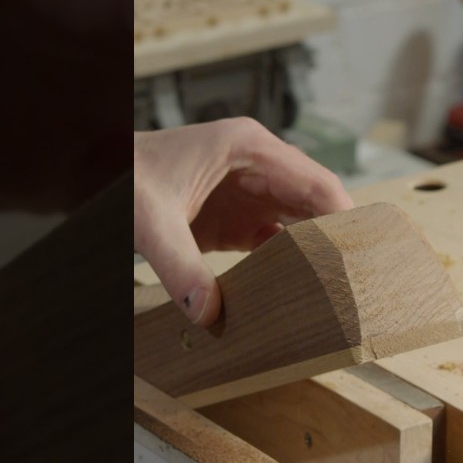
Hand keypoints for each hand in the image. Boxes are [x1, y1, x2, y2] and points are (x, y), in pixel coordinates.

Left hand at [134, 119, 354, 325]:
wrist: (96, 174)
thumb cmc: (124, 178)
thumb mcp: (149, 221)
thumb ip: (178, 267)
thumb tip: (207, 313)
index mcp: (250, 149)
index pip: (317, 182)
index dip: (346, 216)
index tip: (366, 253)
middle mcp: (259, 167)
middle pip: (317, 204)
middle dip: (339, 239)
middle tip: (362, 281)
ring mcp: (250, 193)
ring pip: (301, 224)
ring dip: (317, 255)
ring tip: (342, 292)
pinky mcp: (237, 219)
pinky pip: (276, 242)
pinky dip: (289, 265)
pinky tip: (301, 292)